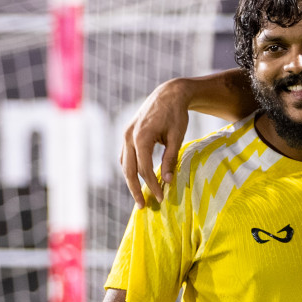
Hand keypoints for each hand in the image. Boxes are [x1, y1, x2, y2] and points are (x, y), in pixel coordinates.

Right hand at [119, 79, 190, 205]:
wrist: (168, 94)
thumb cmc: (176, 114)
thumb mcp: (177, 137)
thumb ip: (170, 159)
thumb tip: (167, 181)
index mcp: (141, 137)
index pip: (144, 169)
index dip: (152, 186)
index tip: (161, 198)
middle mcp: (129, 136)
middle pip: (129, 170)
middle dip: (136, 189)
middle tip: (144, 206)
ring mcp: (126, 134)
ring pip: (124, 164)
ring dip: (131, 181)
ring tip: (139, 196)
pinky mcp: (127, 134)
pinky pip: (125, 156)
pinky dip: (130, 169)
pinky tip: (137, 179)